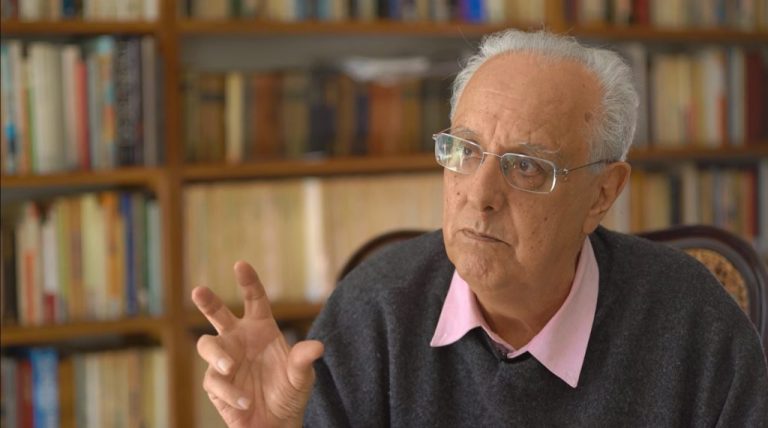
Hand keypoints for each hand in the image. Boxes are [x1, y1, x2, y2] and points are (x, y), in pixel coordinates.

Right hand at [192, 261, 323, 427]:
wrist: (276, 424)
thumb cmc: (289, 393)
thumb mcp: (302, 377)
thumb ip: (304, 360)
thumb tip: (318, 347)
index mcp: (261, 328)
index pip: (255, 300)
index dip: (248, 282)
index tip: (241, 265)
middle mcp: (239, 339)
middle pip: (218, 314)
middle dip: (208, 302)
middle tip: (199, 290)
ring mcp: (224, 360)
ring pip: (207, 345)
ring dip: (218, 356)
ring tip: (229, 366)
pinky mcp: (215, 383)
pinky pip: (216, 381)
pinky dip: (231, 392)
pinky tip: (246, 401)